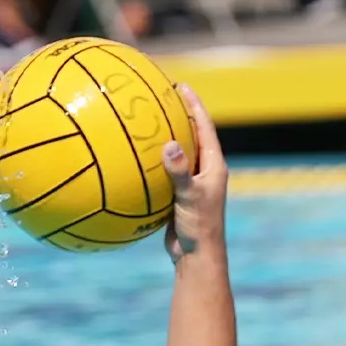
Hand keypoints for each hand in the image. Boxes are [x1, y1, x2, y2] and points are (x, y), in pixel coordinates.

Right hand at [161, 84, 226, 264]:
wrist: (197, 258)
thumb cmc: (199, 227)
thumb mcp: (190, 197)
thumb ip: (179, 171)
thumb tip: (168, 145)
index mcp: (214, 167)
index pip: (205, 128)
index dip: (194, 105)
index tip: (182, 87)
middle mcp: (205, 172)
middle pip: (192, 135)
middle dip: (178, 114)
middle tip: (161, 95)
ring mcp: (191, 184)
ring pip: (177, 154)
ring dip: (163, 137)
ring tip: (144, 120)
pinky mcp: (178, 196)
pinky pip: (163, 172)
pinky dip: (150, 162)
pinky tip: (131, 157)